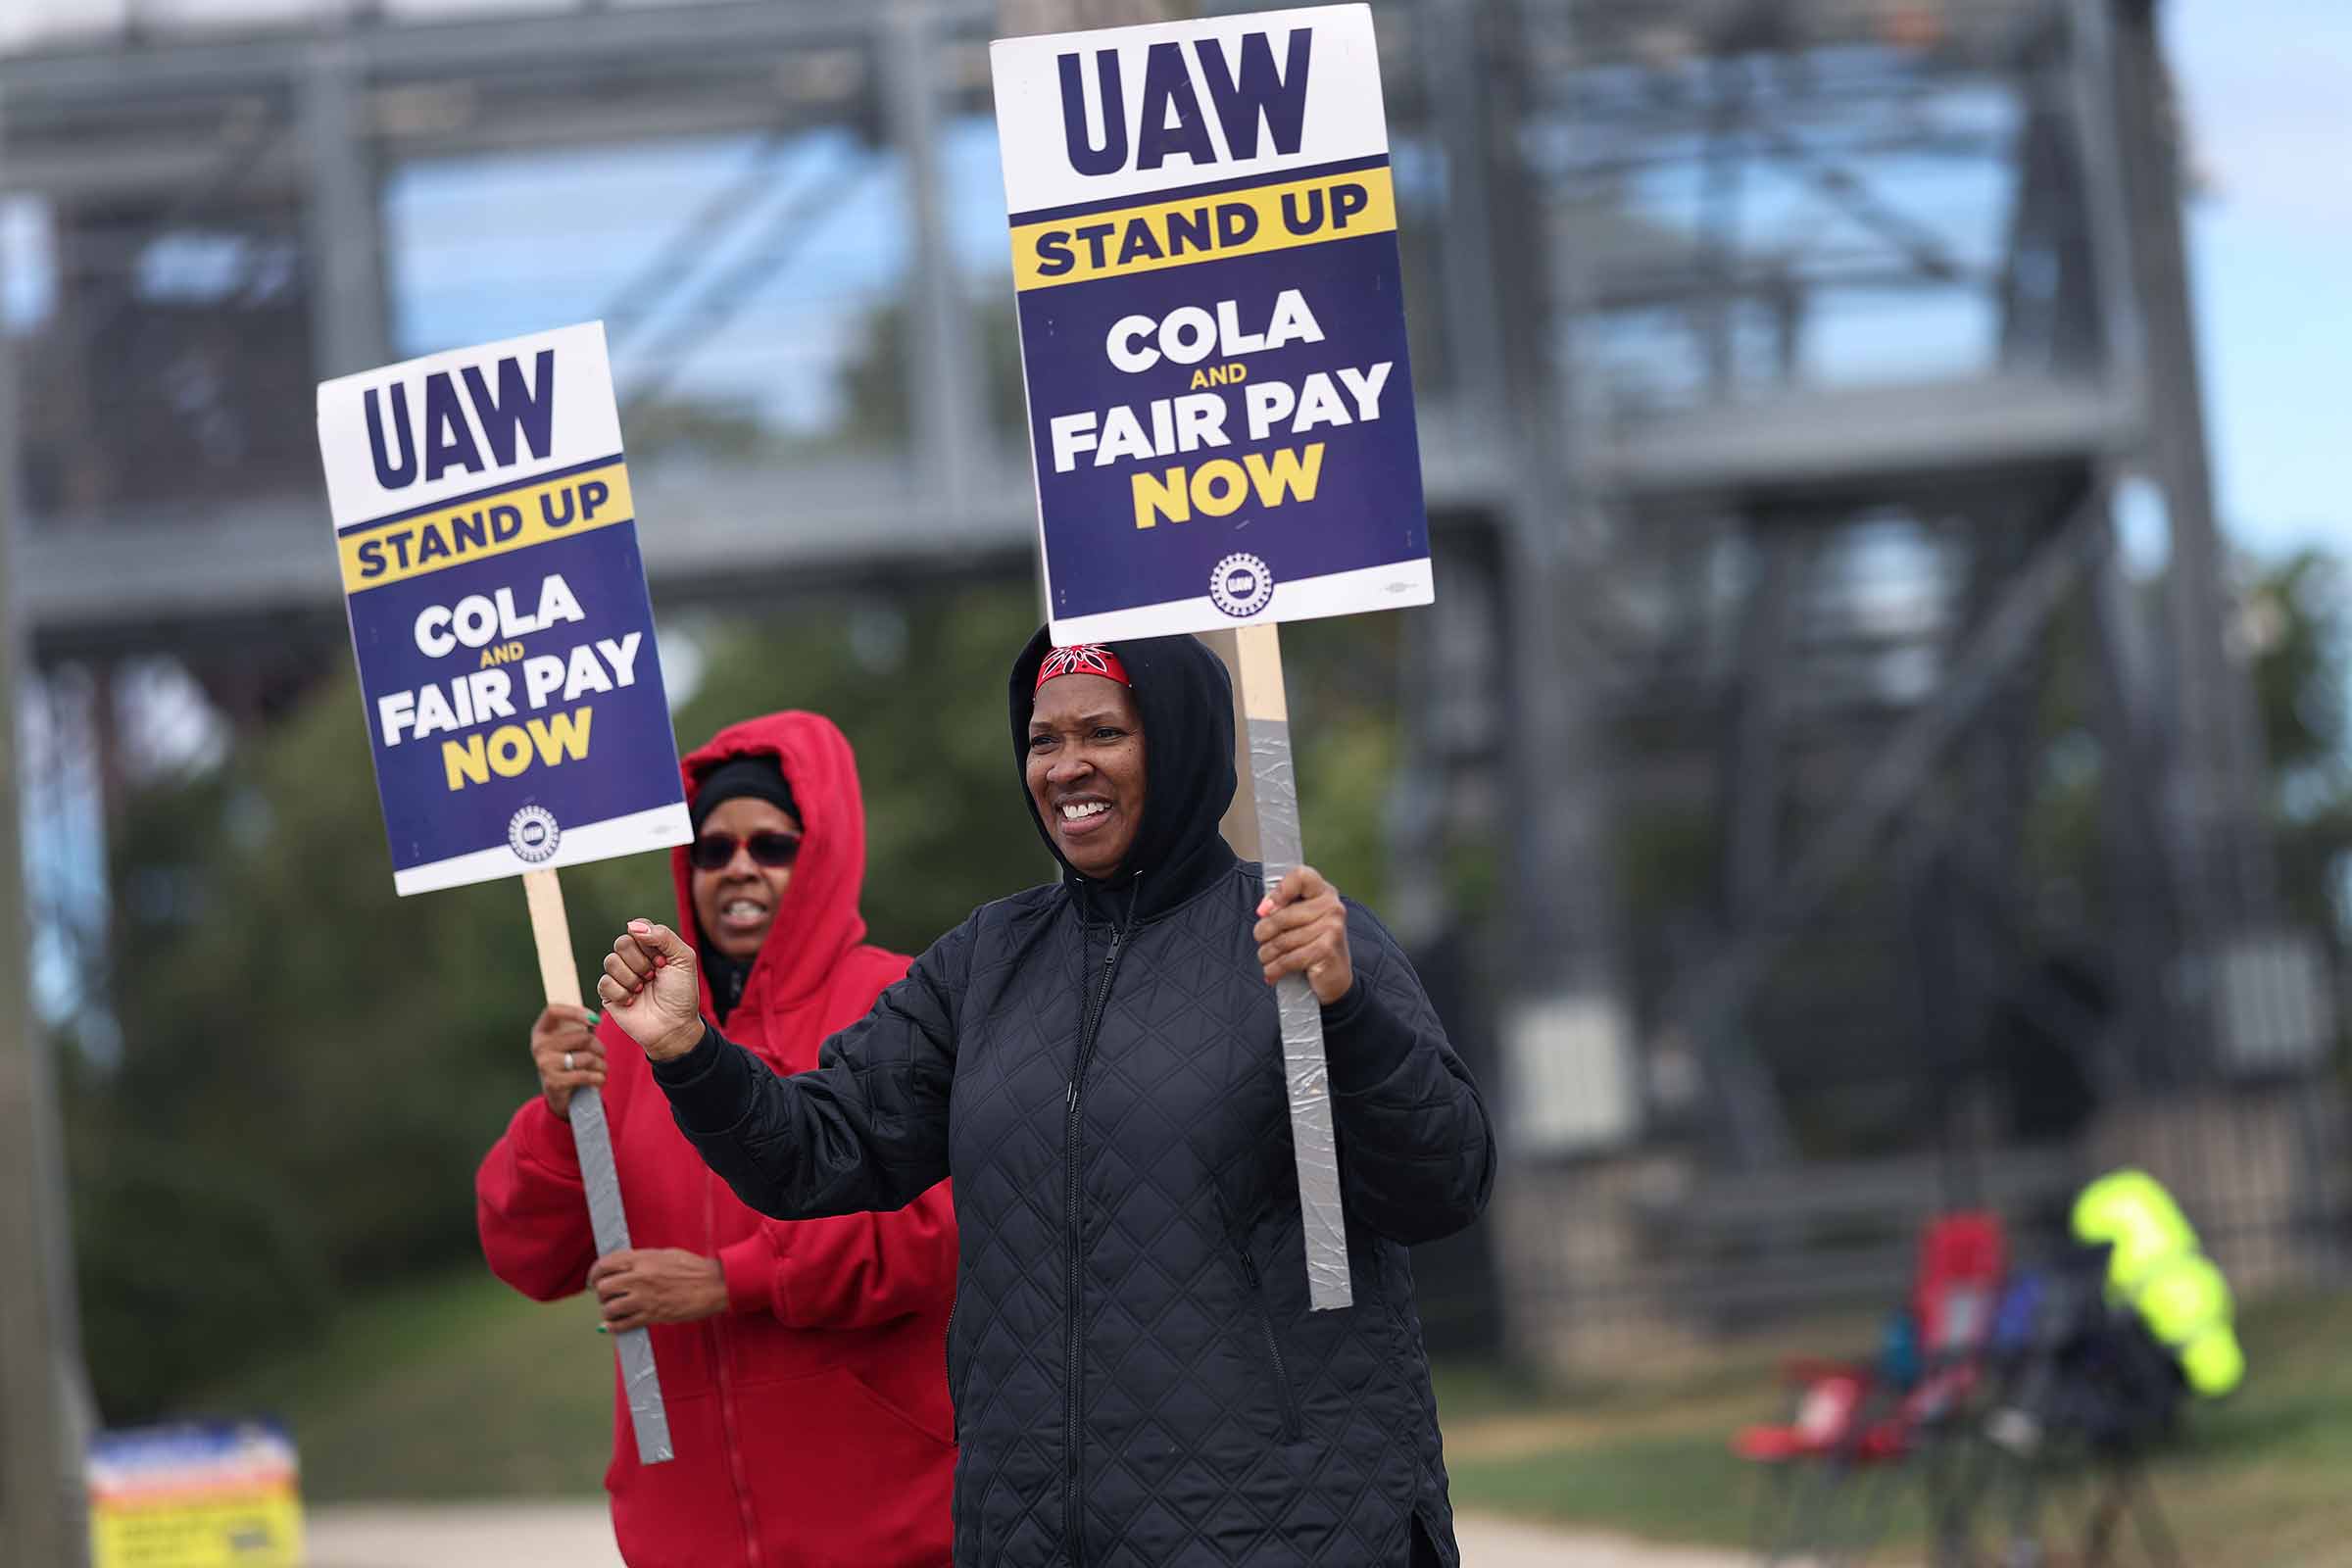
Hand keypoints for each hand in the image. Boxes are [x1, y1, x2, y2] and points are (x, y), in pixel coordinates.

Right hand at [529, 1004, 604, 1118]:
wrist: (558, 1094)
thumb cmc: (567, 1061)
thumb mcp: (567, 1041)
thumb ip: (575, 1027)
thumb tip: (594, 1019)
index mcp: (541, 1031)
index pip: (553, 1011)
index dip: (576, 1012)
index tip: (596, 1020)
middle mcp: (539, 1046)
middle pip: (583, 1037)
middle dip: (599, 1047)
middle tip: (600, 1054)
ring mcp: (545, 1064)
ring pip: (588, 1058)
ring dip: (601, 1065)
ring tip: (600, 1069)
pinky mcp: (554, 1082)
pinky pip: (586, 1076)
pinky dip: (599, 1078)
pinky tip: (598, 1080)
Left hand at [589, 1248, 726, 1331]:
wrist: (714, 1285)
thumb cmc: (693, 1268)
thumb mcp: (665, 1255)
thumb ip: (643, 1260)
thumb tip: (624, 1268)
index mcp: (643, 1259)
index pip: (605, 1264)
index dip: (594, 1273)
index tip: (594, 1280)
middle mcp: (639, 1277)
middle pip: (603, 1287)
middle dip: (601, 1294)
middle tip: (605, 1297)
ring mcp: (644, 1297)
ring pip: (609, 1308)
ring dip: (608, 1312)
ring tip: (614, 1312)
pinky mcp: (651, 1315)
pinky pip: (623, 1324)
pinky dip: (614, 1327)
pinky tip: (612, 1327)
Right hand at [597, 920, 704, 1061]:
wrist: (673, 1026)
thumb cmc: (681, 994)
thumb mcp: (683, 959)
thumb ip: (663, 936)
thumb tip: (632, 925)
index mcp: (651, 947)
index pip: (638, 928)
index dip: (649, 943)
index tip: (664, 961)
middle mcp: (633, 958)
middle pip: (622, 942)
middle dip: (641, 962)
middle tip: (653, 976)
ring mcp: (620, 975)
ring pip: (610, 961)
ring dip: (632, 978)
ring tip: (643, 989)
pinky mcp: (608, 993)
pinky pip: (605, 982)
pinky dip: (622, 993)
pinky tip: (633, 1001)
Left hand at [1253, 865, 1353, 1005]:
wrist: (1334, 977)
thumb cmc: (1312, 945)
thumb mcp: (1298, 921)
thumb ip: (1281, 908)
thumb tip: (1264, 910)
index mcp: (1323, 892)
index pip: (1301, 876)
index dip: (1278, 891)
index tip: (1265, 909)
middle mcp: (1332, 906)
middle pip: (1282, 915)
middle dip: (1263, 932)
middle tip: (1262, 941)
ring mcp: (1332, 928)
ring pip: (1283, 940)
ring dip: (1266, 953)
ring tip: (1266, 959)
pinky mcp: (1327, 949)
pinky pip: (1290, 958)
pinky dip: (1275, 968)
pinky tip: (1272, 972)